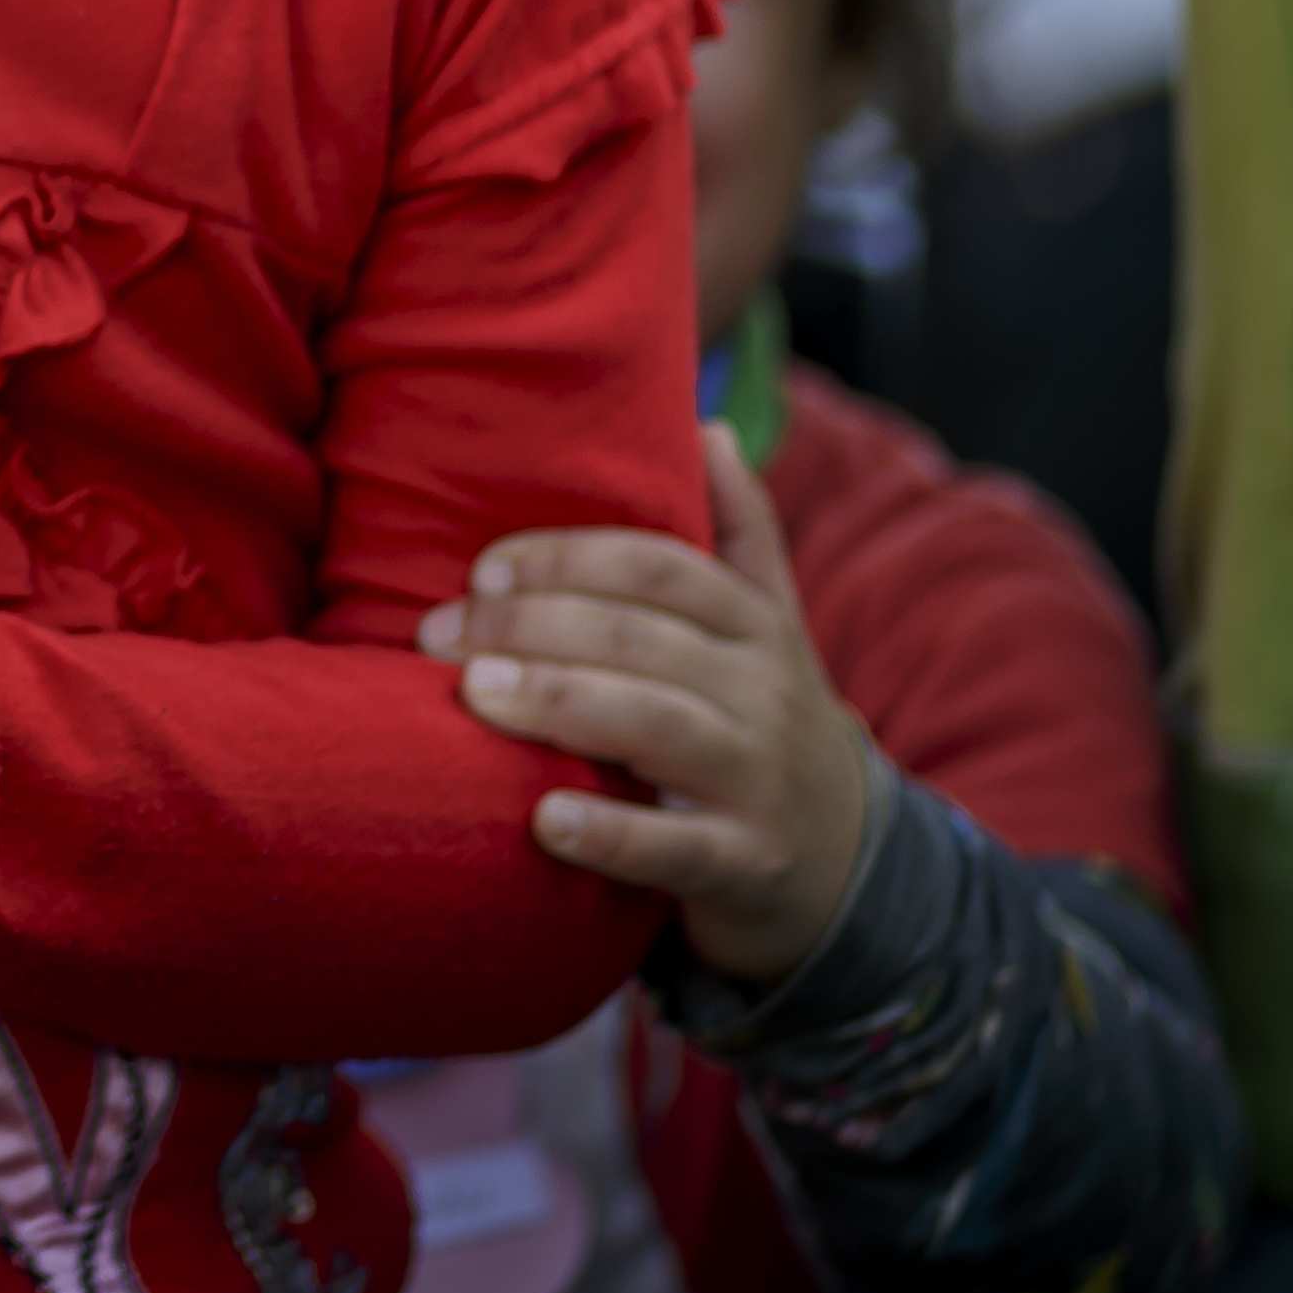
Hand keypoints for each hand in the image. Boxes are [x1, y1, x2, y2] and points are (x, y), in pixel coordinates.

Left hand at [428, 424, 873, 989]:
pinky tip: (542, 819)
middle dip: (532, 626)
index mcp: (756, 625)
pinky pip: (675, 847)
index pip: (659, 567)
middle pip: (640, 638)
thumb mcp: (773, 624)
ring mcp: (758, 781)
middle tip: (440, 634)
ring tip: (473, 692)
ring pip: (654, 725)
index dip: (569, 558)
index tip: (483, 567)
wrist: (852, 868)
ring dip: (557, 702)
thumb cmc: (769, 723)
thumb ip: (742, 528)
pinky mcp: (745, 864)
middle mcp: (763, 693)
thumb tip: (709, 424)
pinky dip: (609, 834)